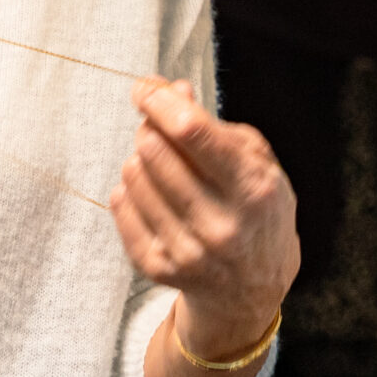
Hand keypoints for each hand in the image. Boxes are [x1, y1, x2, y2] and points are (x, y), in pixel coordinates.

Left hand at [110, 78, 298, 376]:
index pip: (191, 133)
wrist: (252, 289)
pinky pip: (120, 206)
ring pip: (133, 176)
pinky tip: (149, 191)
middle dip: (150, 127)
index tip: (145, 88)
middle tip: (158, 127)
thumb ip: (213, 124)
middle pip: (155, 151)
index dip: (160, 101)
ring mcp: (187, 251)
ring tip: (161, 165)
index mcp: (253, 189)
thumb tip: (170, 91)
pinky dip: (129, 189)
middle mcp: (220, 225)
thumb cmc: (256, 210)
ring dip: (141, 158)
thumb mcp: (255, 161)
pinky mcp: (158, 268)